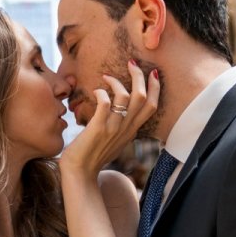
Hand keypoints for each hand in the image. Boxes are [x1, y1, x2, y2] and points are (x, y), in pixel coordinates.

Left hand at [60, 60, 159, 176]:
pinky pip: (105, 103)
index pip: (152, 105)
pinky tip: (96, 91)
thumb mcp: (116, 141)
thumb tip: (121, 111)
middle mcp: (126, 128)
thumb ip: (122, 127)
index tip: (152, 72)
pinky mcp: (98, 128)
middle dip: (140, 76)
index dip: (155, 87)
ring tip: (107, 77)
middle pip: (143, 97)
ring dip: (116, 82)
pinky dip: (102, 92)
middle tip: (132, 63)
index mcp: (132, 130)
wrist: (80, 173)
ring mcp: (113, 128)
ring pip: (126, 97)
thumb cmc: (94, 156)